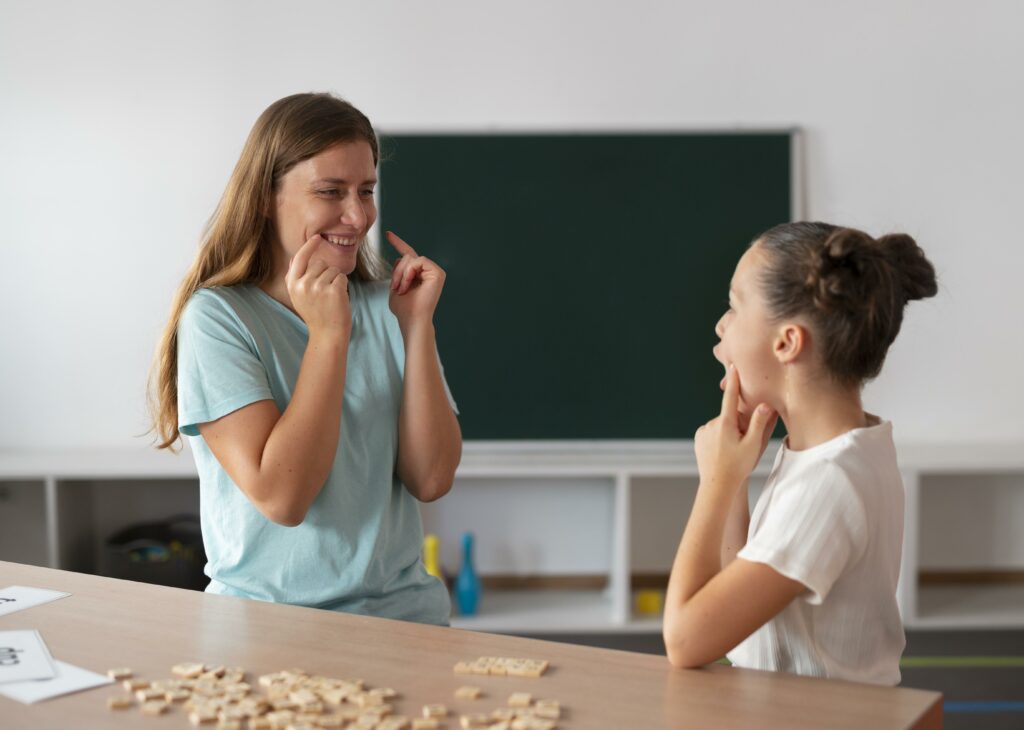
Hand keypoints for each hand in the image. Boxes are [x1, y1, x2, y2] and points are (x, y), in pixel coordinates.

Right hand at [286, 234, 350, 337]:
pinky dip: (343, 286)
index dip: (309, 246)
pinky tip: (338, 299)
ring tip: (331, 298)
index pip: (300, 257)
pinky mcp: (333, 290)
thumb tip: (293, 258)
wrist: (328, 334)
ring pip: (333, 270)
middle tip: (325, 294)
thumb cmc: (316, 314)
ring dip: (336, 280)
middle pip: (320, 263)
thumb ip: (294, 277)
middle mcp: (303, 284)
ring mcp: (318, 287)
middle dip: (326, 274)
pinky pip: (342, 277)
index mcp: (293, 284)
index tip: (317, 236)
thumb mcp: (298, 296)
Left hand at [386, 231, 445, 331]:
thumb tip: (399, 258)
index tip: (387, 234)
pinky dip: (408, 273)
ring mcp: (435, 272)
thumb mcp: (395, 287)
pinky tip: (407, 285)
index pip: (409, 255)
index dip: (398, 243)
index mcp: (420, 274)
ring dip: (401, 273)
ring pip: (412, 258)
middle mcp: (429, 271)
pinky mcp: (438, 273)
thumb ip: (397, 273)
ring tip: (400, 289)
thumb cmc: (404, 309)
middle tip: (393, 287)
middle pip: (407, 256)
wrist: (412, 320)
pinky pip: (418, 261)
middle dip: (397, 271)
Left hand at [695, 365, 776, 489]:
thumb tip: (765, 405)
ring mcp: (702, 431)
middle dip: (738, 424)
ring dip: (728, 433)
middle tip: (743, 444)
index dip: (733, 381)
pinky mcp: (698, 439)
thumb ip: (759, 423)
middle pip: (729, 416)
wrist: (717, 486)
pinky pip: (712, 433)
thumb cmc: (738, 466)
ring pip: (721, 425)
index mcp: (725, 424)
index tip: (732, 366)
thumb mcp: (753, 445)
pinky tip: (722, 451)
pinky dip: (718, 438)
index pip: (730, 397)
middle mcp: (711, 424)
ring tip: (732, 451)